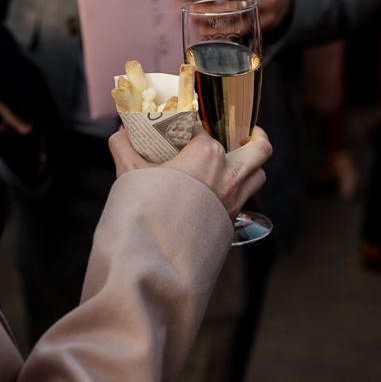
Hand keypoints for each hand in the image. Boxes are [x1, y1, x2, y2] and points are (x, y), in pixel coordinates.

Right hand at [109, 125, 271, 219]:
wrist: (154, 255)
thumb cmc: (143, 209)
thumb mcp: (129, 172)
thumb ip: (124, 147)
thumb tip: (121, 134)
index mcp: (206, 155)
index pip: (202, 129)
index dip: (189, 126)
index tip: (179, 128)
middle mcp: (228, 174)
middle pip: (258, 149)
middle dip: (255, 137)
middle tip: (248, 132)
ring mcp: (234, 199)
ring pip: (259, 174)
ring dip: (252, 165)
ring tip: (241, 159)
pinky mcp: (232, 220)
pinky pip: (246, 198)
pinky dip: (241, 189)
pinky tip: (225, 189)